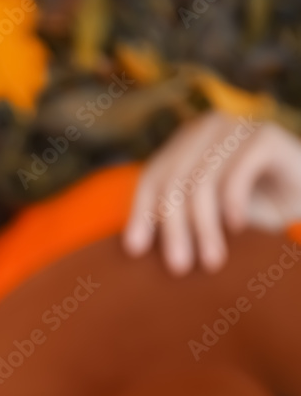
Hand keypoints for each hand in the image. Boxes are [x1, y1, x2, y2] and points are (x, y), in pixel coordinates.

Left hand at [123, 111, 300, 274]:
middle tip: (178, 267)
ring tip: (210, 262)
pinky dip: (234, 203)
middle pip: (174, 182)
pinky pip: (237, 172)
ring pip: (202, 181)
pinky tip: (237, 228)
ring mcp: (235, 128)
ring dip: (204, 227)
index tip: (135, 251)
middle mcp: (205, 130)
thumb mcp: (207, 216)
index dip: (141, 214)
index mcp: (184, 144)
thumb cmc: (255, 207)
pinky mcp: (264, 136)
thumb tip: (132, 249)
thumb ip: (176, 220)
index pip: (151, 179)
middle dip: (174, 230)